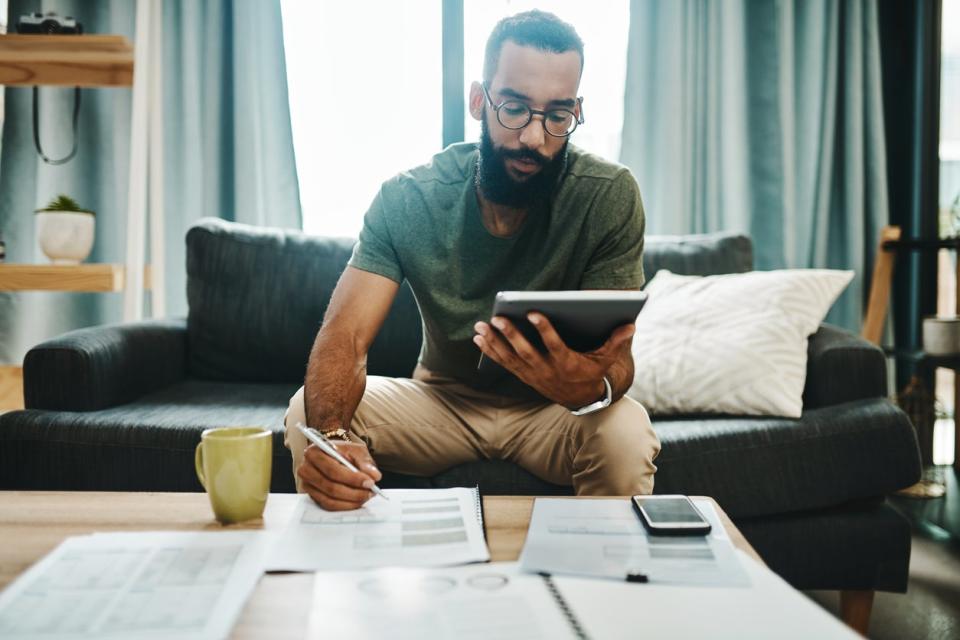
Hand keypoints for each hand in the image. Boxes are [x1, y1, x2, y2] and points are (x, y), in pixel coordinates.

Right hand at [297, 440, 382, 510]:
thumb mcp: (356, 451)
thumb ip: (365, 463)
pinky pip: (328, 505)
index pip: (332, 469)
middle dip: (353, 492)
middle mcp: (306, 469)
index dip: (352, 478)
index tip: (369, 482)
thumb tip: (374, 476)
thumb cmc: (344, 451)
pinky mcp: (312, 495)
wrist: (334, 454)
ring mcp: (307, 484)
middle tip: (370, 492)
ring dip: (351, 501)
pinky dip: (345, 506)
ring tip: (366, 496)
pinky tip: (357, 501)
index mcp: (314, 452)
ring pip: (329, 499)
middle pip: (330, 486)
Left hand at [473, 313, 634, 407]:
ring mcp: (532, 375)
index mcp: (567, 363)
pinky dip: (490, 351)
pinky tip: (478, 338)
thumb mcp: (606, 360)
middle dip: (511, 335)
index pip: (554, 345)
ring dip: (494, 342)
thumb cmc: (592, 373)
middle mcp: (547, 370)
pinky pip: (504, 363)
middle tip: (498, 318)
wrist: (580, 400)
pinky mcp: (523, 375)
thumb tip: (630, 325)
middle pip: (526, 352)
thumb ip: (615, 342)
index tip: (532, 312)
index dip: (543, 329)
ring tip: (481, 326)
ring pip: (510, 358)